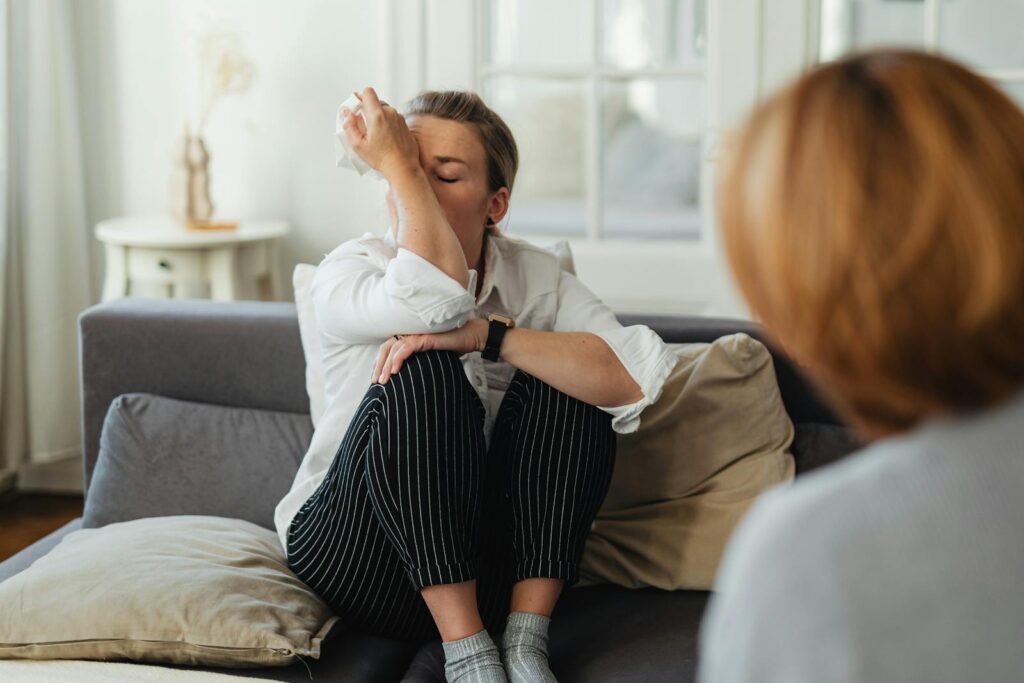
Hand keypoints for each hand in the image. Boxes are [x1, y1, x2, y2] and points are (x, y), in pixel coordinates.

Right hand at [340, 87, 419, 178]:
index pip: (368, 92)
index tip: (356, 108)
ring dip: (378, 118)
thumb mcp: (358, 144)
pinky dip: (387, 124)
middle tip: (363, 126)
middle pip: (376, 102)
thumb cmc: (381, 158)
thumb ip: (349, 125)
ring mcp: (399, 118)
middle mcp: (390, 113)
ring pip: (384, 111)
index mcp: (377, 115)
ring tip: (375, 135)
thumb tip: (346, 112)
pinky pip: (393, 119)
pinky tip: (385, 138)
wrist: (403, 167)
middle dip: (368, 110)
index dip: (360, 97)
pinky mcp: (405, 125)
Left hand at [371, 319, 488, 384]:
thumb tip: (408, 380)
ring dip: (386, 366)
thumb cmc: (454, 347)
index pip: (388, 348)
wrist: (471, 337)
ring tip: (383, 381)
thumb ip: (419, 362)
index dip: (379, 362)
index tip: (375, 378)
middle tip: (375, 382)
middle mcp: (410, 333)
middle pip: (387, 348)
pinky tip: (394, 370)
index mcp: (410, 337)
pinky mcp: (424, 337)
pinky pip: (407, 347)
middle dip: (378, 366)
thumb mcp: (432, 358)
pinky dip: (398, 359)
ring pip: (393, 349)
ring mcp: (417, 334)